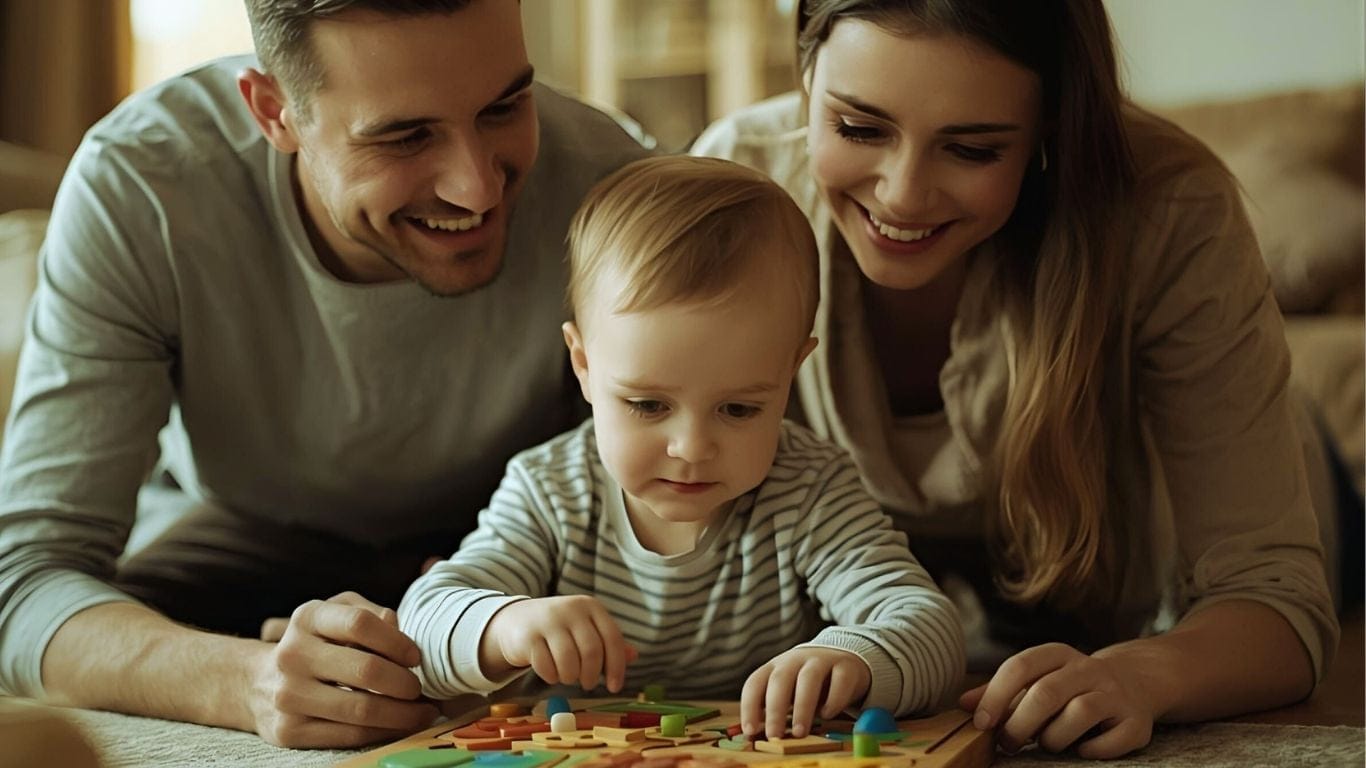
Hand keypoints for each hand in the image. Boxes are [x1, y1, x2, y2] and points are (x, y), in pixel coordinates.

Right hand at [248, 591, 439, 747]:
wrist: (259, 684)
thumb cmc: (316, 643)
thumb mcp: (336, 613)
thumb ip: (369, 612)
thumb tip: (396, 627)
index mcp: (308, 618)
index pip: (360, 623)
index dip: (397, 641)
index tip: (415, 657)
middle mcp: (293, 655)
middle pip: (366, 670)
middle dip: (405, 683)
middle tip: (420, 688)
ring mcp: (289, 695)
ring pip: (361, 709)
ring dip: (403, 714)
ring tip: (423, 712)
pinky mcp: (289, 731)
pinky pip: (350, 736)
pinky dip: (384, 732)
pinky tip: (400, 726)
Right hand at [482, 595, 634, 691]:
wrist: (517, 620)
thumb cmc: (560, 629)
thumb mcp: (586, 630)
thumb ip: (608, 642)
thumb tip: (633, 656)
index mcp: (591, 606)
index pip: (612, 638)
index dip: (617, 667)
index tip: (614, 687)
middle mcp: (571, 609)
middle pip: (591, 652)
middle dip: (591, 675)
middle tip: (587, 684)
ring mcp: (548, 621)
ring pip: (569, 662)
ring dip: (570, 677)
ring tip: (568, 676)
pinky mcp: (528, 636)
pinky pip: (546, 667)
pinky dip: (551, 677)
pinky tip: (551, 673)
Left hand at [741, 647, 870, 739]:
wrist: (842, 658)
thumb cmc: (806, 682)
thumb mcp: (787, 690)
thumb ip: (773, 709)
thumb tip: (755, 735)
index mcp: (776, 666)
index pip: (755, 683)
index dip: (749, 706)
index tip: (750, 730)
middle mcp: (795, 660)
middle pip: (780, 680)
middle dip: (775, 709)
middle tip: (774, 734)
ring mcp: (821, 660)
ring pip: (808, 679)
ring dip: (802, 707)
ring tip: (799, 732)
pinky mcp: (846, 666)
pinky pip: (840, 681)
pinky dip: (833, 700)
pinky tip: (827, 715)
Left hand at [959, 643, 1154, 757]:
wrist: (1134, 682)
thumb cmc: (1070, 686)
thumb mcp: (1036, 679)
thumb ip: (1000, 692)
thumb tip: (963, 705)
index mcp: (1057, 655)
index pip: (1020, 666)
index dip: (996, 695)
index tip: (981, 724)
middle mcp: (1088, 669)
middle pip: (1047, 692)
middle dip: (1020, 723)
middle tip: (1008, 743)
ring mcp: (1115, 694)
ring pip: (1079, 714)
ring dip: (1054, 737)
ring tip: (1047, 744)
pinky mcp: (1136, 721)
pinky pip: (1110, 741)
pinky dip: (1091, 750)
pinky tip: (1081, 749)